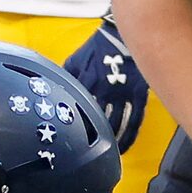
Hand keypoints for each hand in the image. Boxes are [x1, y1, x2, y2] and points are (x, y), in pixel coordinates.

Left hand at [63, 18, 148, 149]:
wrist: (121, 35)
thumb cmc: (96, 48)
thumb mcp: (74, 61)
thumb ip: (65, 78)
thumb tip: (52, 92)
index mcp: (85, 84)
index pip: (76, 112)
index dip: (72, 130)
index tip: (68, 144)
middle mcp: (103, 91)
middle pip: (96, 122)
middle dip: (92, 140)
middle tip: (89, 157)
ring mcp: (123, 93)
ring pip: (117, 124)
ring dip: (112, 142)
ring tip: (108, 157)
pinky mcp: (139, 93)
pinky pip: (136, 118)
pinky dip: (131, 134)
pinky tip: (126, 145)